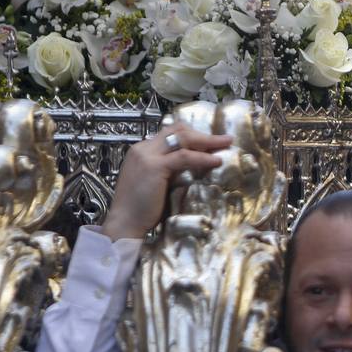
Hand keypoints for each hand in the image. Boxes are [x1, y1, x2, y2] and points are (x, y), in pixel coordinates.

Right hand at [100, 127, 231, 242]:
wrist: (125, 222)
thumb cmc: (142, 209)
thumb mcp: (157, 182)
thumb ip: (170, 171)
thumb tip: (193, 166)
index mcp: (142, 150)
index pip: (170, 133)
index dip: (193, 135)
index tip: (211, 142)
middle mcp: (143, 148)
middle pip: (177, 130)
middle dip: (203, 133)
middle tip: (225, 139)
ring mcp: (147, 155)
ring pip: (182, 138)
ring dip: (207, 141)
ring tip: (226, 144)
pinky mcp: (154, 167)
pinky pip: (184, 157)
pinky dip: (202, 157)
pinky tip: (216, 161)